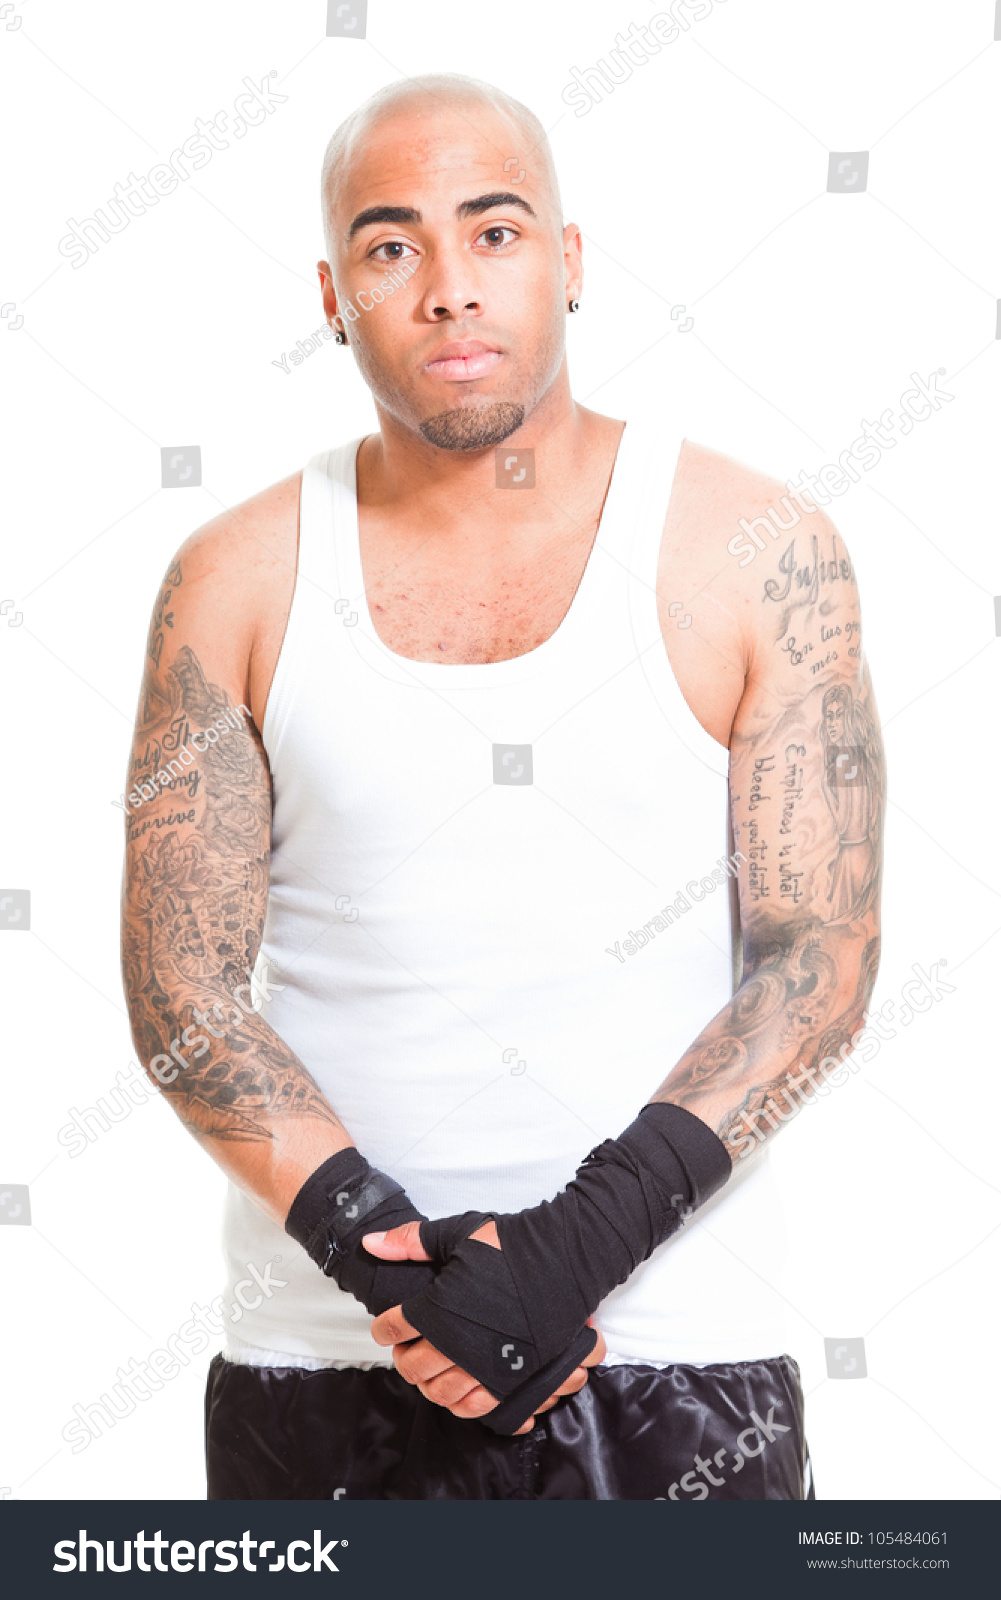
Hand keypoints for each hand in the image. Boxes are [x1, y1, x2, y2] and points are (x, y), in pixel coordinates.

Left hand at [365, 1219, 605, 1433]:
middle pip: (414, 1366)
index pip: (394, 1328)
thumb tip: (370, 1244)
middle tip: (406, 1349)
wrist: (565, 1257)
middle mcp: (458, 1342)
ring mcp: (486, 1364)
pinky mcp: (513, 1377)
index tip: (386, 1326)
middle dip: (403, 1359)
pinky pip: (476, 1405)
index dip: (385, 1328)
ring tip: (430, 1370)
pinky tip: (459, 1389)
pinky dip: (460, 1403)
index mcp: (439, 1307)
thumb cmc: (511, 1244)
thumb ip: (410, 1242)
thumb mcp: (458, 1233)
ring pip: (442, 1392)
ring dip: (428, 1384)